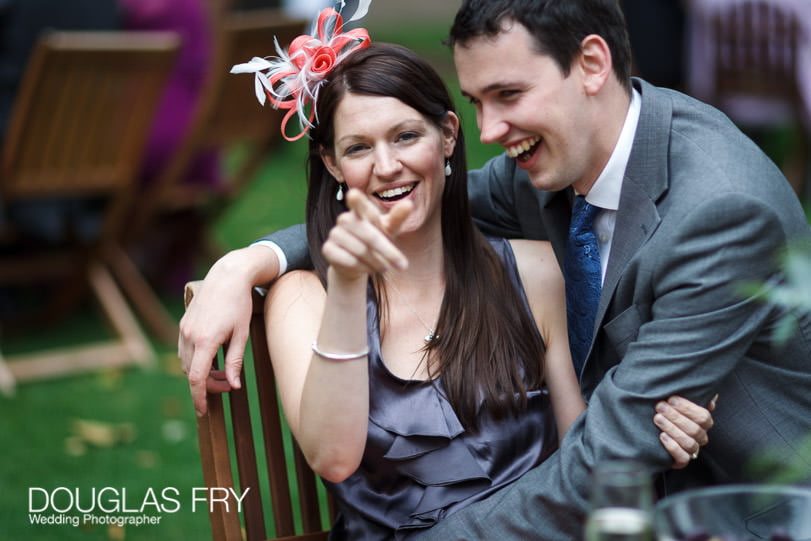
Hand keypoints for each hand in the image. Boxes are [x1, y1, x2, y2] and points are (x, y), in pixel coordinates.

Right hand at [178, 245, 279, 415]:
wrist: (227, 276)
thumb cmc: (239, 305)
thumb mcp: (242, 334)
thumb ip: (235, 361)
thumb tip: (233, 386)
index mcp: (205, 340)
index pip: (197, 378)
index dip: (199, 397)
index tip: (204, 411)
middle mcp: (190, 336)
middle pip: (191, 373)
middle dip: (207, 384)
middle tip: (228, 384)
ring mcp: (184, 329)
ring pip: (186, 363)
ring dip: (201, 372)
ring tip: (223, 371)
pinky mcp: (183, 324)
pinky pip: (185, 350)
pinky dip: (196, 360)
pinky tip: (213, 357)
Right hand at [321, 189, 411, 280]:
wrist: (358, 264)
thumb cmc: (377, 241)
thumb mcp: (389, 230)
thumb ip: (397, 218)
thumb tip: (409, 204)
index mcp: (360, 211)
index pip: (358, 203)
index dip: (356, 200)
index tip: (353, 195)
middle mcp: (344, 219)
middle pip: (370, 236)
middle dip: (388, 252)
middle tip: (403, 265)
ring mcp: (334, 233)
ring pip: (361, 250)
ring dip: (377, 262)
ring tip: (384, 267)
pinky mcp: (327, 249)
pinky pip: (350, 261)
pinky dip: (364, 268)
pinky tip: (368, 268)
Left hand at [654, 394, 717, 468]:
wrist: (652, 431)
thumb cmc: (668, 411)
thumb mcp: (679, 401)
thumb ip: (695, 396)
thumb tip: (710, 399)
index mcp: (704, 423)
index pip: (703, 417)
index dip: (688, 408)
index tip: (671, 399)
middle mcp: (700, 437)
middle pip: (695, 429)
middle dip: (675, 416)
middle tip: (660, 407)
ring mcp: (692, 450)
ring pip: (689, 443)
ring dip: (672, 429)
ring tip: (657, 418)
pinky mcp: (681, 461)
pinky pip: (682, 458)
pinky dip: (672, 447)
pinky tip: (662, 436)